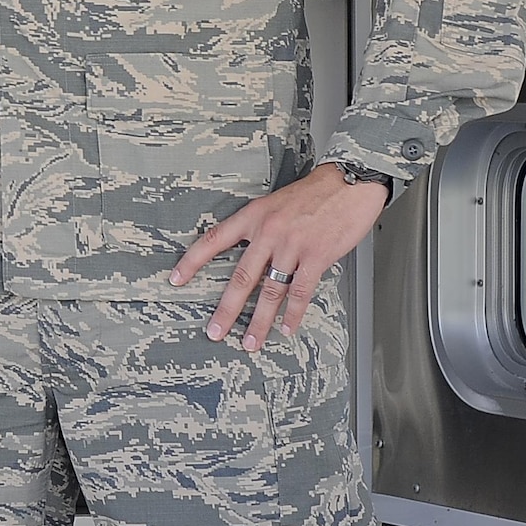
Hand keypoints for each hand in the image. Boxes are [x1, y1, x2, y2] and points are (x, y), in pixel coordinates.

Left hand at [171, 162, 388, 350]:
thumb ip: (260, 228)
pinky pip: (300, 292)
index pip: (214, 239)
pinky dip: (293, 314)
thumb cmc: (315, 193)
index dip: (192, 261)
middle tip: (215, 330)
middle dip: (226, 309)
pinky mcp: (316, 257)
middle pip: (241, 277)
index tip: (176, 279)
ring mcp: (292, 246)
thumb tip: (252, 255)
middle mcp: (268, 232)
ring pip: (270, 291)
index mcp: (253, 216)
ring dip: (260, 321)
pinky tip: (286, 328)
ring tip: (250, 341)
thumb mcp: (275, 203)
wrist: (349, 183)